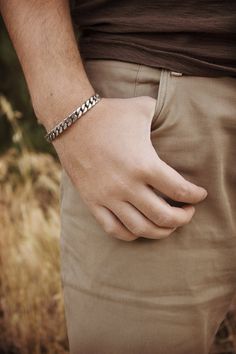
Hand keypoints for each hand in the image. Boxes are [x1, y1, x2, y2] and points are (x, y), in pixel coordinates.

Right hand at [53, 96, 207, 241]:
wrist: (71, 120)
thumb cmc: (110, 113)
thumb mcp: (143, 108)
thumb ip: (164, 115)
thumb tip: (177, 116)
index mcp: (144, 164)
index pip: (179, 190)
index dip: (195, 195)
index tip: (200, 195)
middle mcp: (127, 185)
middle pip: (163, 216)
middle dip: (183, 218)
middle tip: (188, 212)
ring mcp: (108, 197)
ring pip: (140, 228)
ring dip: (160, 232)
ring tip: (168, 225)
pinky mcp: (92, 201)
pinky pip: (114, 229)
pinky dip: (131, 235)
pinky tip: (140, 228)